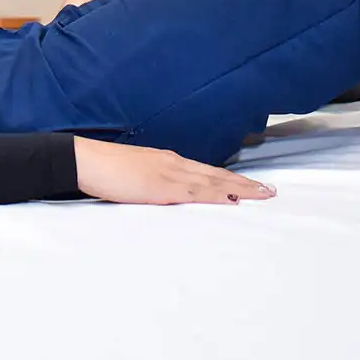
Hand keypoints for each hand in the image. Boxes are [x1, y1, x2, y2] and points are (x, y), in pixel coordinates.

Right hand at [73, 137, 275, 205]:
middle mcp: (175, 163)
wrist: (89, 160)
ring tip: (262, 195)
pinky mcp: (162, 185)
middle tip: (270, 191)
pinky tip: (231, 200)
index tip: (251, 185)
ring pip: (213, 182)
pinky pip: (195, 191)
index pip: (207, 171)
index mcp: (169, 161)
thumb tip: (166, 190)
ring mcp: (170, 173)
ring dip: (239, 189)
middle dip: (244, 184)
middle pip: (217, 175)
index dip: (230, 179)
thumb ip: (155, 179)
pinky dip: (216, 195)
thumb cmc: (108, 168)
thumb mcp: (137, 173)